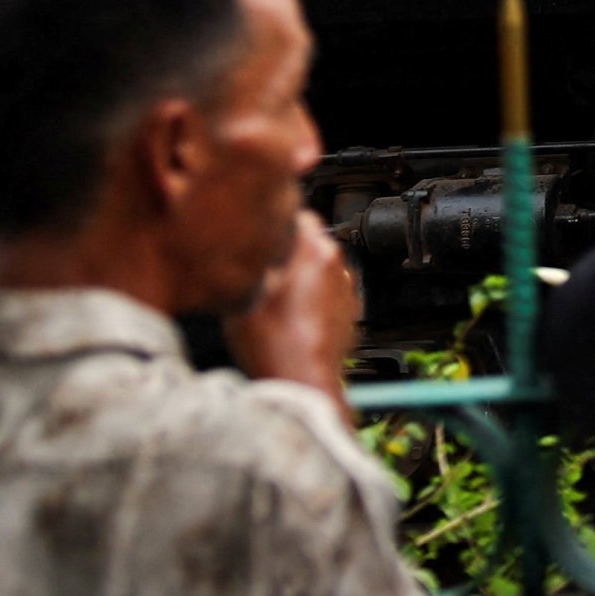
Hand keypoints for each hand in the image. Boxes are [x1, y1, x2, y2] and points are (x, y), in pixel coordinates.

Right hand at [224, 210, 358, 418]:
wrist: (303, 380)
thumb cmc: (275, 343)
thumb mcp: (247, 292)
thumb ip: (255, 259)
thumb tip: (251, 242)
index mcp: (316, 252)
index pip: (299, 215)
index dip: (276, 222)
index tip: (262, 231)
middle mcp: (337, 265)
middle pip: (309, 241)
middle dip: (286, 251)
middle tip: (261, 268)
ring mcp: (345, 288)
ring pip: (317, 267)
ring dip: (298, 275)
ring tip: (273, 298)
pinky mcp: (348, 310)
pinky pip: (325, 292)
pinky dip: (309, 297)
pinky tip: (288, 316)